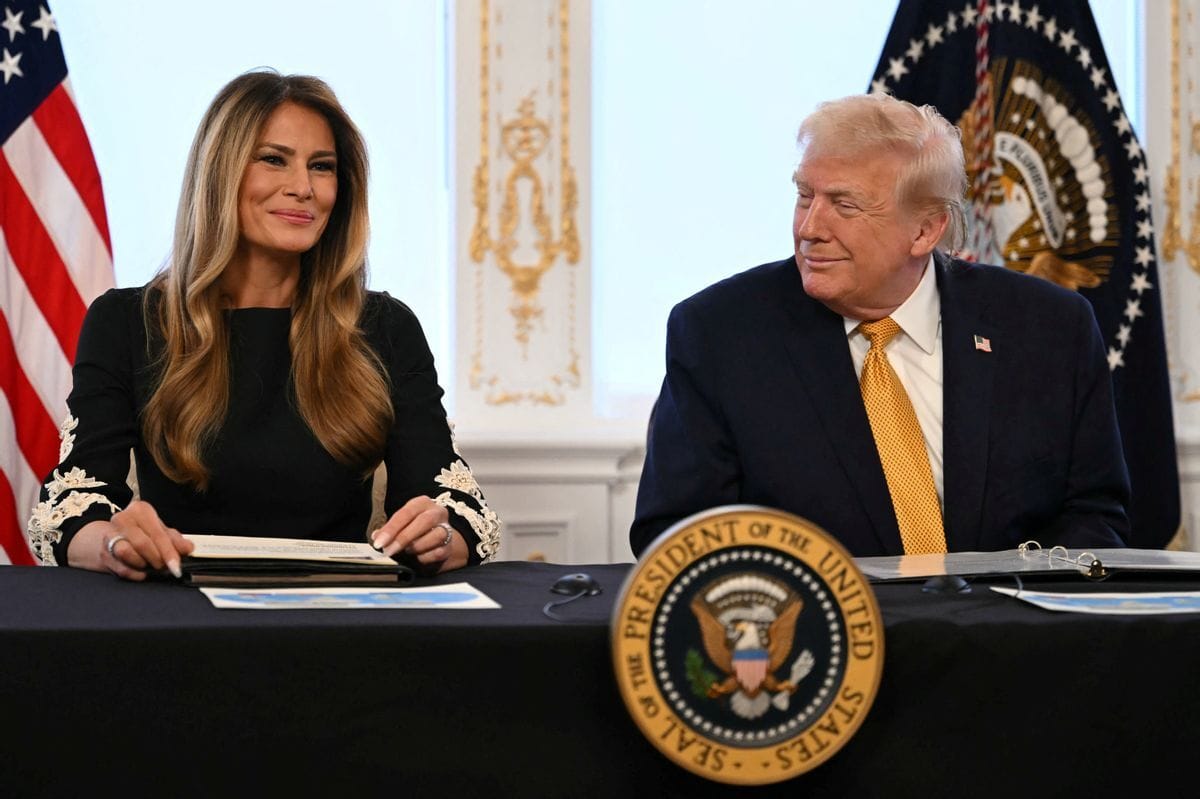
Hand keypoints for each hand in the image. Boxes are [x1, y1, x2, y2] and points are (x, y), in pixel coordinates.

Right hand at [67, 500, 193, 580]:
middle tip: (164, 567)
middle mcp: (122, 519)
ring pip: (125, 552)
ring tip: (150, 565)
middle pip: (142, 543)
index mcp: (140, 510)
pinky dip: (134, 573)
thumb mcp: (161, 531)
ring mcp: (109, 535)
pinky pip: (119, 567)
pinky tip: (141, 573)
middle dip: (156, 559)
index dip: (169, 552)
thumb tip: (188, 548)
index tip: (176, 567)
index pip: (158, 533)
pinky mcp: (103, 553)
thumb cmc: (142, 532)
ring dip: (142, 564)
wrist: (113, 537)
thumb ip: (176, 540)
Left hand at [371, 496, 467, 573]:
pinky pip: (438, 552)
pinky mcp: (450, 546)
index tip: (379, 542)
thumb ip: (389, 530)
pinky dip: (425, 557)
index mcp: (422, 503)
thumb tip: (377, 536)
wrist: (439, 542)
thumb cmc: (416, 530)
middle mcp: (437, 512)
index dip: (391, 528)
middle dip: (404, 537)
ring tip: (406, 552)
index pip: (406, 513)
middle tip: (389, 550)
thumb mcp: (402, 525)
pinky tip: (418, 558)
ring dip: (417, 547)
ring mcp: (446, 528)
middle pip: (424, 521)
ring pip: (435, 536)